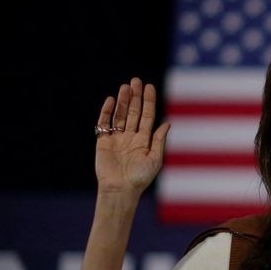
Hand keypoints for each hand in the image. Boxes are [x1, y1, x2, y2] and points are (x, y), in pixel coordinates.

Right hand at [94, 78, 169, 195]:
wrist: (120, 189)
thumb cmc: (140, 178)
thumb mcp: (155, 159)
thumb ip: (159, 140)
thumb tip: (167, 123)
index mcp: (145, 139)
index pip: (147, 115)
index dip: (148, 101)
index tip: (149, 86)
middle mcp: (131, 136)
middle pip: (133, 111)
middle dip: (135, 96)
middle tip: (135, 81)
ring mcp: (117, 138)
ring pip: (119, 115)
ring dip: (122, 100)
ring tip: (125, 87)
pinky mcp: (103, 142)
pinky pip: (104, 124)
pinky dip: (106, 112)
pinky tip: (110, 100)